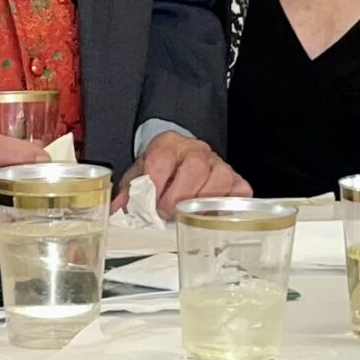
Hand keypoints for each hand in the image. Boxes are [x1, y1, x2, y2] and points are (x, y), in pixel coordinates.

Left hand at [130, 130, 245, 217]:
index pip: (161, 160)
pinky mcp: (236, 180)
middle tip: (168, 212)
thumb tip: (119, 212)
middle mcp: (197, 150)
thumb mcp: (140, 176)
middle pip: (194, 168)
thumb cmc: (161, 171)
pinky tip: (212, 214)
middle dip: (179, 196)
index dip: (155, 185)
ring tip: (189, 215)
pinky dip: (228, 206)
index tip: (149, 204)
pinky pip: (240, 192)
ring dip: (203, 203)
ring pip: (220, 179)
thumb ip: (129, 192)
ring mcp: (219, 164)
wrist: (181, 159)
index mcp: (168, 144)